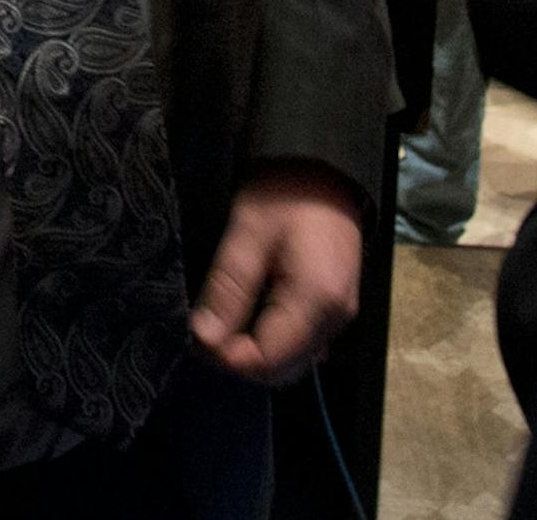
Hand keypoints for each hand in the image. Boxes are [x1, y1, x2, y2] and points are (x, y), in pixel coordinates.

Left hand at [190, 164, 361, 384]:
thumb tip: (205, 338)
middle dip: (239, 360)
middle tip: (202, 332)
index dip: (228, 358)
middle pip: (284, 369)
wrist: (323, 168)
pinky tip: (247, 316)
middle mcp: (336, 318)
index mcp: (316, 301)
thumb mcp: (247, 233)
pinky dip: (273, 340)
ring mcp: (340, 314)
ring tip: (220, 323)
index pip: (269, 360)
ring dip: (255, 352)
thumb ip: (228, 288)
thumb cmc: (284, 192)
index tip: (196, 338)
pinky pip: (303, 342)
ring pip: (294, 360)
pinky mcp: (335, 306)